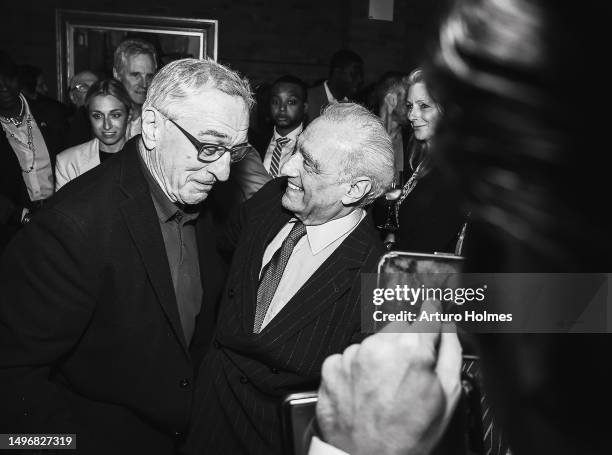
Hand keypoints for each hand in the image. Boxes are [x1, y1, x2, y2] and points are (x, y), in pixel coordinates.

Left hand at [316, 300, 461, 454]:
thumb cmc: (408, 436)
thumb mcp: (448, 397)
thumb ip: (451, 353)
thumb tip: (449, 328)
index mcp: (412, 350)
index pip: (427, 314)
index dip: (432, 314)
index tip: (432, 310)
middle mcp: (379, 346)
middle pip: (399, 328)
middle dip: (406, 343)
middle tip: (408, 373)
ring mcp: (352, 355)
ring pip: (374, 342)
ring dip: (381, 356)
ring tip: (384, 389)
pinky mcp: (332, 366)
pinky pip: (350, 356)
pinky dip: (357, 368)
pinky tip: (365, 390)